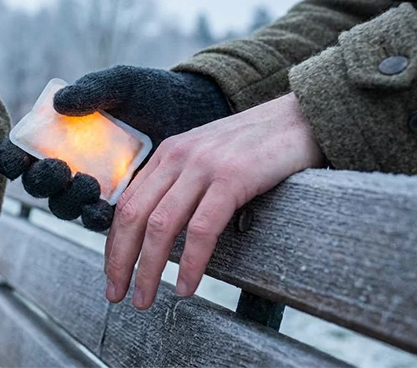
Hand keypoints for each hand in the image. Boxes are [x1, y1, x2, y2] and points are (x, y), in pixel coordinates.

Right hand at [0, 66, 230, 229]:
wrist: (188, 113)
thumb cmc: (147, 93)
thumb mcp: (121, 83)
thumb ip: (92, 89)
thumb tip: (59, 103)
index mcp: (57, 133)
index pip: (21, 150)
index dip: (11, 158)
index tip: (17, 160)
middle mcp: (67, 163)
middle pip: (38, 184)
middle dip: (43, 180)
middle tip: (60, 169)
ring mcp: (89, 186)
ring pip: (64, 206)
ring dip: (69, 200)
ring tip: (89, 184)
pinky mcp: (116, 204)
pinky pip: (96, 219)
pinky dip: (94, 216)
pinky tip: (102, 207)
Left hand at [104, 93, 324, 308]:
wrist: (304, 116)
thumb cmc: (261, 146)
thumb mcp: (211, 157)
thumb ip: (185, 183)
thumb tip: (164, 229)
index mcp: (169, 153)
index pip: (127, 204)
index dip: (114, 243)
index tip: (113, 274)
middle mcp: (179, 156)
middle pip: (133, 216)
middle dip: (120, 261)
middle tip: (116, 295)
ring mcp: (204, 165)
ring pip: (160, 226)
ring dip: (148, 270)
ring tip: (146, 300)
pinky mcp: (233, 177)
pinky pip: (201, 229)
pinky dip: (190, 264)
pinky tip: (186, 287)